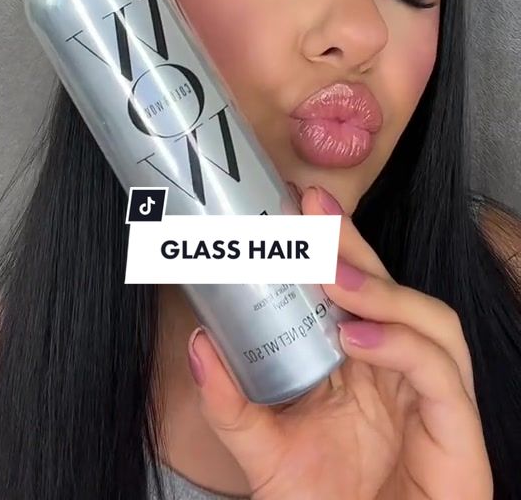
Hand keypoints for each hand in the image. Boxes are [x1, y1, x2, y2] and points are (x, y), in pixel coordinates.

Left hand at [186, 187, 492, 499]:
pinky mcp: (458, 429)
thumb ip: (231, 406)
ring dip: (379, 288)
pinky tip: (356, 336)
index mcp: (364, 363)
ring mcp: (435, 396)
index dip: (333, 242)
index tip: (296, 201)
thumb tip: (198, 345)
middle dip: (352, 242)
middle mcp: (402, 369)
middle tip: (312, 205)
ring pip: (428, 317)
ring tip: (329, 272)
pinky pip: (439, 370)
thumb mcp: (265, 453)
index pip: (354, 289)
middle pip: (388, 288)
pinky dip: (401, 343)